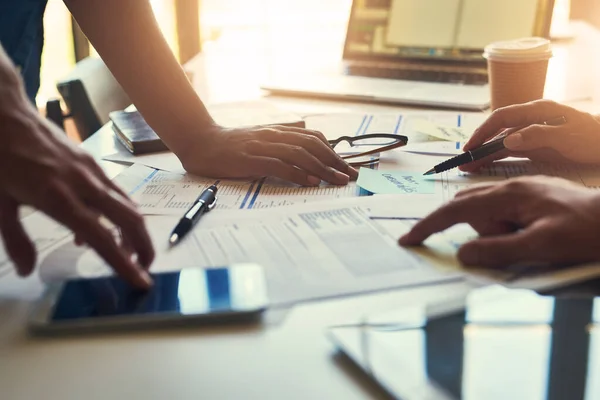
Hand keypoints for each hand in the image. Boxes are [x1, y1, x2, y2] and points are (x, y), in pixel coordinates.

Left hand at [0, 71, 153, 287]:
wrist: (5, 114)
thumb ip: (15, 239)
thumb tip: (26, 270)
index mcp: (59, 199)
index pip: (102, 238)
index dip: (124, 263)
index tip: (142, 281)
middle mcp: (83, 185)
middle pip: (129, 219)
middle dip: (144, 246)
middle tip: (144, 267)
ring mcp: (91, 172)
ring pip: (127, 205)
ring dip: (134, 231)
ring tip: (127, 251)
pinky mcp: (92, 163)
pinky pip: (115, 193)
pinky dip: (118, 213)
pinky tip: (99, 225)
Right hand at [176, 124, 358, 185]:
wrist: (201, 142)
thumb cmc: (231, 144)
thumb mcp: (260, 136)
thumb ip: (282, 135)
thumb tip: (305, 132)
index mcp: (278, 131)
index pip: (313, 138)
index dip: (333, 151)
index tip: (347, 167)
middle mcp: (274, 135)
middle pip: (312, 146)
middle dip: (334, 162)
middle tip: (349, 176)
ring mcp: (262, 146)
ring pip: (300, 154)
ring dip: (322, 168)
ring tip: (337, 180)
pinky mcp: (251, 159)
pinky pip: (279, 165)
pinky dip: (297, 173)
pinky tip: (310, 181)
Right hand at [399, 177, 599, 267]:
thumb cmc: (585, 230)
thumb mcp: (541, 245)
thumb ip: (498, 250)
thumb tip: (462, 255)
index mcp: (509, 195)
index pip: (455, 210)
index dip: (429, 226)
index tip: (409, 239)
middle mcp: (511, 189)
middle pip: (470, 210)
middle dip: (478, 233)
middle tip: (512, 246)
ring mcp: (523, 192)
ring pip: (488, 215)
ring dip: (499, 234)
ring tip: (534, 242)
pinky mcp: (532, 199)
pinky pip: (504, 215)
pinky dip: (506, 230)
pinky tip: (530, 236)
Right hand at [460, 100, 599, 171]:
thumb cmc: (593, 138)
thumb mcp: (569, 137)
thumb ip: (539, 136)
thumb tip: (508, 141)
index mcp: (538, 111)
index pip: (502, 118)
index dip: (484, 131)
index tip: (471, 147)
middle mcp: (530, 120)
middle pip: (497, 131)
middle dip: (479, 146)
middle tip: (463, 162)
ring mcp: (531, 133)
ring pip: (501, 143)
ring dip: (484, 155)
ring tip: (468, 168)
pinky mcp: (534, 146)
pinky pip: (509, 152)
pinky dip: (495, 158)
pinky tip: (483, 166)